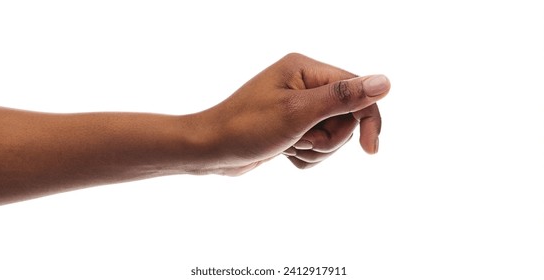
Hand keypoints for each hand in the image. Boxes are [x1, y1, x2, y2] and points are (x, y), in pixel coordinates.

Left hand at [193, 53, 389, 174]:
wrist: (209, 150)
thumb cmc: (245, 128)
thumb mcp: (297, 113)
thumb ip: (342, 98)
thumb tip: (385, 82)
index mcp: (305, 69)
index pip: (356, 89)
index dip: (367, 119)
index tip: (370, 150)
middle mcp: (304, 82)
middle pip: (346, 116)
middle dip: (328, 138)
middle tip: (301, 141)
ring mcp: (298, 105)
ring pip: (333, 134)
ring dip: (315, 149)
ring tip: (289, 147)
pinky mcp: (292, 125)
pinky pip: (317, 144)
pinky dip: (305, 155)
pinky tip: (284, 153)